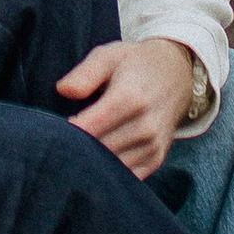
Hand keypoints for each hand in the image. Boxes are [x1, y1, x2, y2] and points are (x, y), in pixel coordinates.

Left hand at [57, 37, 199, 177]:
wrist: (178, 75)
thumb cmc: (134, 64)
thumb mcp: (109, 56)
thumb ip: (85, 73)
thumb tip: (63, 91)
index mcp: (130, 98)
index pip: (89, 128)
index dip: (67, 132)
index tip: (54, 129)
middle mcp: (145, 126)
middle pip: (98, 151)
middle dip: (76, 149)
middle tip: (60, 142)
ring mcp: (153, 146)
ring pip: (111, 168)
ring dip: (91, 163)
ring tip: (77, 150)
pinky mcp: (156, 159)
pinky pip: (127, 177)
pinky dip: (109, 174)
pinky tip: (97, 160)